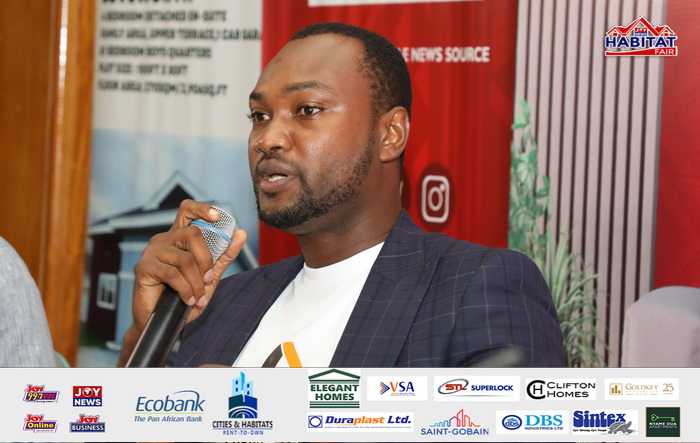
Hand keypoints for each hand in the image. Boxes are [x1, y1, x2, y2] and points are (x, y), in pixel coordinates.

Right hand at [131, 199, 247, 332]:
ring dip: (197, 282)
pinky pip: (172, 274)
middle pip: (193, 234)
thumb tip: (241, 233)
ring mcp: (152, 252)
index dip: (202, 209)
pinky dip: (185, 290)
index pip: (187, 211)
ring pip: (185, 259)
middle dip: (206, 259)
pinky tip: (188, 300)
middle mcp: (164, 239)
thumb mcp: (210, 275)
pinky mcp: (144, 267)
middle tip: (209, 280)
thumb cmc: (185, 296)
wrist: (166, 322)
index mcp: (179, 238)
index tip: (217, 217)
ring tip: (198, 297)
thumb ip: (224, 255)